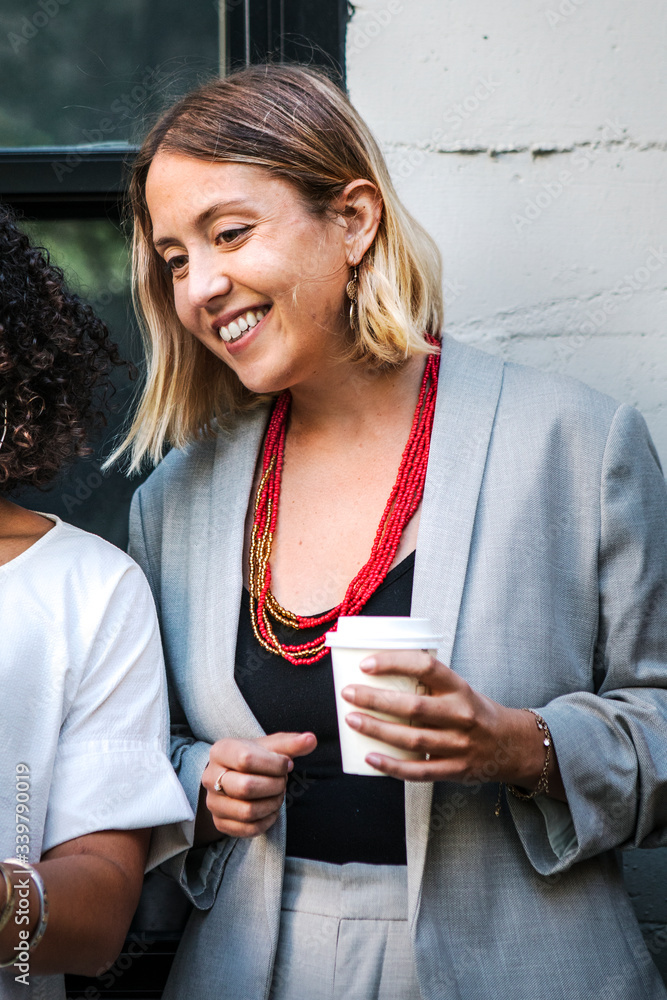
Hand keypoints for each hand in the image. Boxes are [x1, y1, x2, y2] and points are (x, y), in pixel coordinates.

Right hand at [200, 731, 316, 837]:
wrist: (235, 775)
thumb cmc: (255, 758)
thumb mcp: (271, 746)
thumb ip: (291, 743)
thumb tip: (311, 739)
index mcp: (221, 751)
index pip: (246, 759)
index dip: (274, 764)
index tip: (286, 764)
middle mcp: (210, 777)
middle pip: (246, 787)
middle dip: (274, 785)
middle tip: (283, 781)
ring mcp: (213, 802)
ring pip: (247, 811)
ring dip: (272, 804)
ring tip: (278, 794)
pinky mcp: (219, 823)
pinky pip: (248, 829)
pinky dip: (267, 821)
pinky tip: (271, 810)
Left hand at [342, 651, 557, 790]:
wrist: (510, 744)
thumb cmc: (473, 710)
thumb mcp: (458, 688)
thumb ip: (427, 682)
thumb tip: (378, 671)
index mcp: (460, 687)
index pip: (426, 667)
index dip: (394, 662)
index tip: (366, 664)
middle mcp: (461, 714)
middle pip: (413, 706)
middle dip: (375, 700)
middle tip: (348, 693)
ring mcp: (460, 745)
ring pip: (412, 739)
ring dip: (377, 730)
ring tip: (351, 720)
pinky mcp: (456, 770)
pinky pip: (419, 770)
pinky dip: (392, 766)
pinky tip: (370, 757)